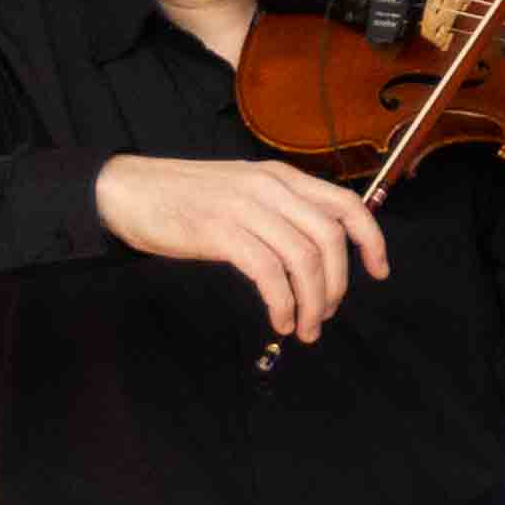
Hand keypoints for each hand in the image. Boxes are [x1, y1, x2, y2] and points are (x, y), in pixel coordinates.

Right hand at [94, 152, 388, 345]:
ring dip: (312, 302)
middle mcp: (270, 187)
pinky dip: (283, 303)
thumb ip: (281, 211)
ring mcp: (246, 208)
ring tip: (305, 327)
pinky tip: (280, 320)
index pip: (347, 204)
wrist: (126, 191)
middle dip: (337, 285)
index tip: (379, 271)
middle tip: (327, 314)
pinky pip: (269, 273)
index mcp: (282, 177)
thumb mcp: (244, 191)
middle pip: (330, 239)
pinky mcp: (220, 232)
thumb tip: (318, 252)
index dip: (372, 239)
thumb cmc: (185, 198)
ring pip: (304, 259)